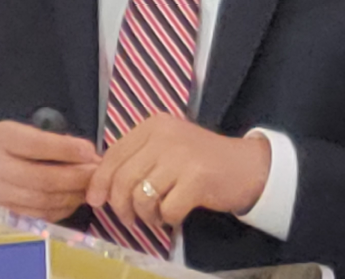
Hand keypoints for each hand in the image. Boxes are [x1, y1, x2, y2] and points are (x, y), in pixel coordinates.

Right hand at [0, 120, 100, 222]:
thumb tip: (88, 154)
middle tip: (97, 174)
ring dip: (72, 195)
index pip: (37, 144)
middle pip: (41, 178)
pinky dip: (63, 209)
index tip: (91, 152)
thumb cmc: (8, 146)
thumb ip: (54, 141)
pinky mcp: (6, 214)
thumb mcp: (24, 131)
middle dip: (75, 178)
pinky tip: (74, 199)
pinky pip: (40, 215)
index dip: (67, 150)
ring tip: (90, 187)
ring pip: (43, 201)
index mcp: (2, 138)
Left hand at [86, 114, 270, 230]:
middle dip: (120, 206)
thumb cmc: (201, 160)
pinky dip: (167, 219)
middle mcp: (164, 136)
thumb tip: (100, 184)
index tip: (97, 200)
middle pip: (123, 178)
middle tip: (129, 218)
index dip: (100, 181)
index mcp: (153, 125)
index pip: (113, 155)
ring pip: (141, 196)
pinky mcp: (197, 179)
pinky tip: (175, 215)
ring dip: (146, 215)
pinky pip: (166, 209)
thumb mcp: (166, 147)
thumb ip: (137, 158)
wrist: (246, 166)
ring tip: (157, 216)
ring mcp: (181, 156)